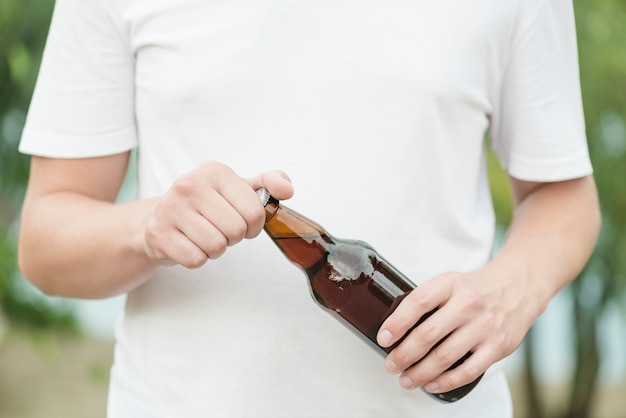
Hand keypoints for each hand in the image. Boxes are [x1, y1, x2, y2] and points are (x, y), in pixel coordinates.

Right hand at [144, 161, 292, 267]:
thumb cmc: (208, 204)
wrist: (160, 218)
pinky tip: (190, 244)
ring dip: (216, 249)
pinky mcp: (158, 233)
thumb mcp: (239, 188)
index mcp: (214, 171)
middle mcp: (190, 184)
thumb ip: (269, 183)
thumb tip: (287, 190)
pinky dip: (198, 258)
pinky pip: (195, 259)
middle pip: (236, 230)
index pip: (254, 211)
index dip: (255, 225)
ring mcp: (170, 208)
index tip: (244, 222)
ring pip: (216, 246)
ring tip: (206, 237)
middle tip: (221, 230)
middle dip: (234, 238)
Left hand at [376, 262, 536, 393]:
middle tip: (391, 364)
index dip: (397, 323)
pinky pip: (468, 371)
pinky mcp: (498, 346)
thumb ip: (428, 300)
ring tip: (406, 379)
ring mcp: (484, 326)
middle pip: (428, 334)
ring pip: (445, 356)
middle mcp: (467, 304)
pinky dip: (446, 381)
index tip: (383, 338)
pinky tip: (432, 384)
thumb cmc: (477, 289)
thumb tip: (396, 327)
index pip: (417, 303)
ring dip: (420, 372)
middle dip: (403, 354)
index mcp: (450, 284)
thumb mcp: (451, 282)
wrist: (519, 287)